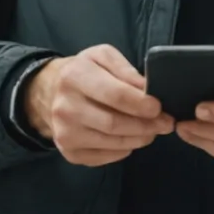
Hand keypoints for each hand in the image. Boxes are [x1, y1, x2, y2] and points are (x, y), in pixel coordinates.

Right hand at [23, 45, 173, 166]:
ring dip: (139, 139)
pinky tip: (130, 139)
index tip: (159, 107)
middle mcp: (65, 107)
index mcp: (75, 77)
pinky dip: (123, 150)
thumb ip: (125, 69)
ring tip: (152, 130)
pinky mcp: (69, 152)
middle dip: (146, 126)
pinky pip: (105, 157)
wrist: (48, 92)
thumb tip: (147, 89)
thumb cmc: (83, 72)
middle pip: (114, 124)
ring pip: (112, 143)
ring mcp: (65, 133)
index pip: (114, 95)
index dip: (141, 104)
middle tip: (165, 123)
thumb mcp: (102, 56)